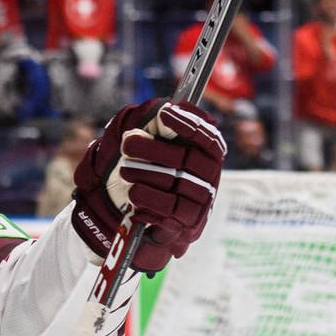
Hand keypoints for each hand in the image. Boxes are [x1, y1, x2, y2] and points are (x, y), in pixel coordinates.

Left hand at [71, 99, 225, 273]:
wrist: (137, 211)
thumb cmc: (147, 168)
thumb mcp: (150, 141)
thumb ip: (156, 123)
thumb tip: (162, 112)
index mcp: (208, 152)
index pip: (206, 136)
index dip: (187, 124)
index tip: (164, 114)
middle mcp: (210, 176)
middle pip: (186, 158)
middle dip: (153, 149)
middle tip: (126, 144)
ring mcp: (202, 201)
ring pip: (175, 182)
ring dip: (144, 174)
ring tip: (124, 171)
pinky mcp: (189, 223)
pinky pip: (169, 209)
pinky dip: (148, 198)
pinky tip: (134, 194)